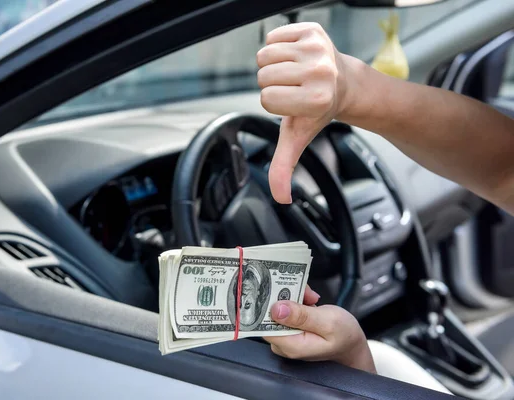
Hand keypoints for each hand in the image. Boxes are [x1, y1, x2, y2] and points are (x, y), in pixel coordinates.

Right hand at [256, 23, 358, 203]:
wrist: (345, 83)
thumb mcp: (299, 139)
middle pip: (263, 76)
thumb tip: (281, 198)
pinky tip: (296, 58)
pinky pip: (274, 35)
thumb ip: (284, 167)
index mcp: (315, 99)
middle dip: (273, 83)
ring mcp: (316, 47)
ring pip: (265, 55)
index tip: (293, 104)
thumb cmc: (317, 111)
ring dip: (274, 65)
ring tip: (294, 73)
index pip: (266, 99)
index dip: (274, 103)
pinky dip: (279, 46)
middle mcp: (318, 71)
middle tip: (294, 88)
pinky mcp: (312, 29)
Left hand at [263, 286, 375, 373]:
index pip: (264, 324)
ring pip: (279, 309)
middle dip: (285, 296)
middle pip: (271, 314)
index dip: (268, 305)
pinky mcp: (290, 329)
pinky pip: (286, 310)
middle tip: (304, 292)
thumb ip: (303, 316)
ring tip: (310, 297)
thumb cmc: (345, 337)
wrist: (352, 344)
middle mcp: (284, 343)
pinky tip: (309, 300)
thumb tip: (277, 309)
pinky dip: (296, 301)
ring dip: (293, 297)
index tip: (277, 289)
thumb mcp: (329, 323)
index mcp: (291, 345)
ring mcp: (286, 336)